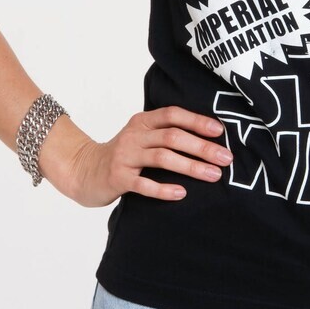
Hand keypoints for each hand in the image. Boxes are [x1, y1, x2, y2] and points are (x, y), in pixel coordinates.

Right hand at [68, 105, 232, 207]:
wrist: (83, 170)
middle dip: (202, 147)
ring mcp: (125, 156)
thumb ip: (165, 134)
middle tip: (226, 158)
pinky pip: (144, 184)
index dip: (197, 121)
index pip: (173, 115)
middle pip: (172, 136)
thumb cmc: (123, 155)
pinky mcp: (117, 178)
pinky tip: (182, 193)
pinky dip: (164, 189)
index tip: (220, 132)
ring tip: (213, 175)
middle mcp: (134, 135)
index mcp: (143, 121)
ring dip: (191, 166)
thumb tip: (209, 139)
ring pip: (162, 157)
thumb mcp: (142, 137)